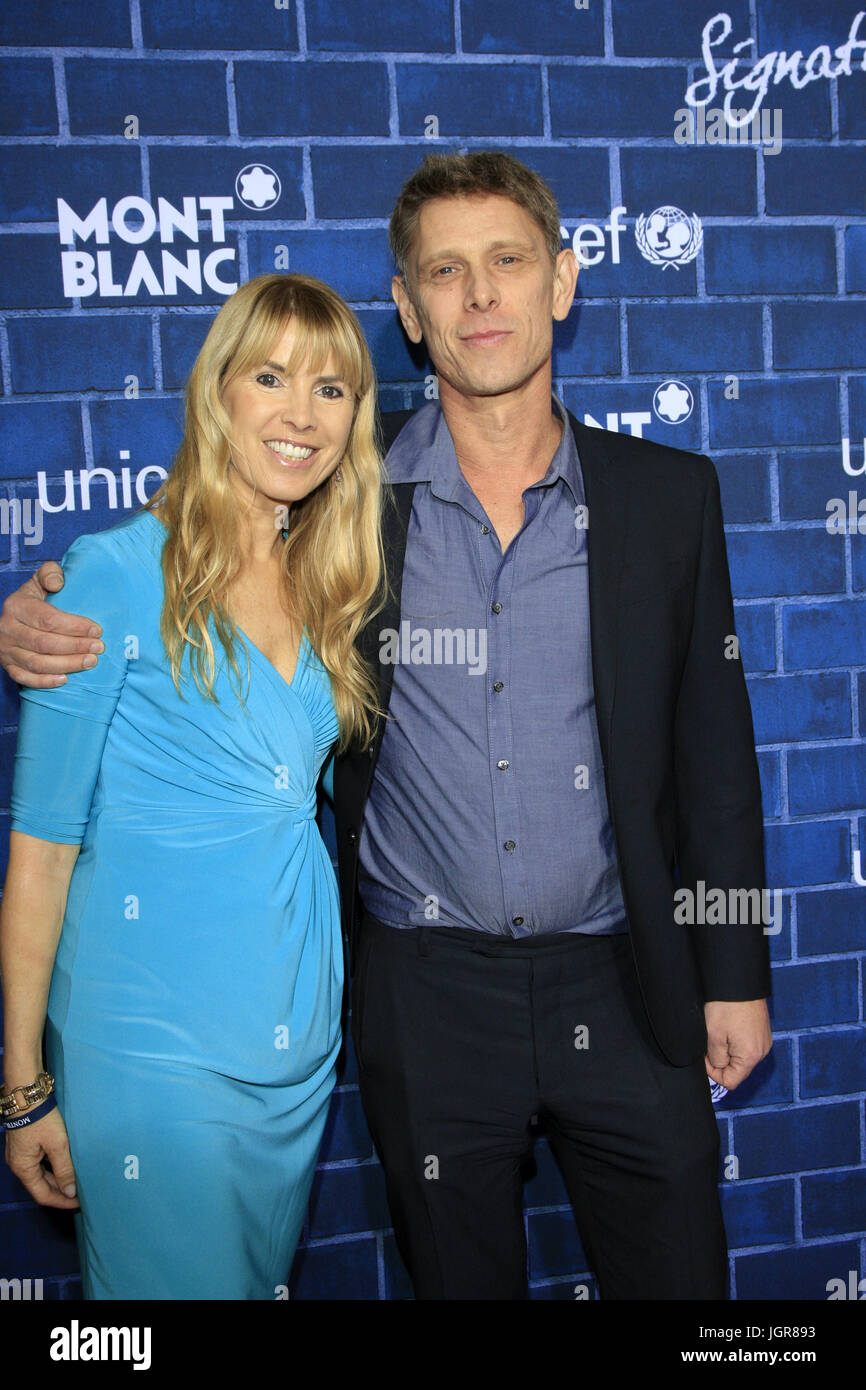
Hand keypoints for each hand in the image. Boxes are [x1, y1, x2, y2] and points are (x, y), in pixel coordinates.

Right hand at [0, 564, 102, 686]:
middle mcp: (8, 628)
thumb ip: (50, 573)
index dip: (74, 626)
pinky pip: (25, 678)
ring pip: (37, 663)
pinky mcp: (8, 666)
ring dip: (66, 664)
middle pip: (44, 643)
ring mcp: (6, 650)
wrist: (10, 619)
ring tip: (90, 662)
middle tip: (98, 648)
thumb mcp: (38, 582)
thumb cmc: (34, 601)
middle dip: (75, 647)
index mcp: (17, 606)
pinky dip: (45, 681)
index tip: (97, 630)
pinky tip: (65, 679)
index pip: (48, 619)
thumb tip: (58, 583)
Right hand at [5, 1105, 78, 1208]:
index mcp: (24, 1169)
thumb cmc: (42, 1119)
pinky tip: (65, 1165)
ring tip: (75, 1181)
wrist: (27, 1095)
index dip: (61, 1201)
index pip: (43, 1195)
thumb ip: (64, 1169)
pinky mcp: (24, 1145)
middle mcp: (19, 1165)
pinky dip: (52, 1168)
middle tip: (81, 1193)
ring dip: (57, 1179)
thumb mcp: (58, 1145)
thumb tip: (69, 1192)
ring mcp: (20, 1155)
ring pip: (40, 1174)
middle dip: (60, 1191)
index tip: (78, 1203)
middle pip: (41, 1185)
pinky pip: (38, 1163)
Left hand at [704, 998, 771, 1089]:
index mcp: (750, 1056)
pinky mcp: (763, 1032)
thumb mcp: (714, 1036)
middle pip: (738, 1070)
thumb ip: (716, 1058)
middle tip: (710, 1042)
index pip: (731, 1082)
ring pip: (741, 1057)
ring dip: (728, 1050)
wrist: (740, 982)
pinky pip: (747, 1046)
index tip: (705, 1057)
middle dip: (721, 1060)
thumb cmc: (726, 1006)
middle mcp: (762, 1052)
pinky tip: (729, 1027)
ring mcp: (764, 1041)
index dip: (714, 1073)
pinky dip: (736, 1042)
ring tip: (720, 1032)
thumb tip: (718, 1067)